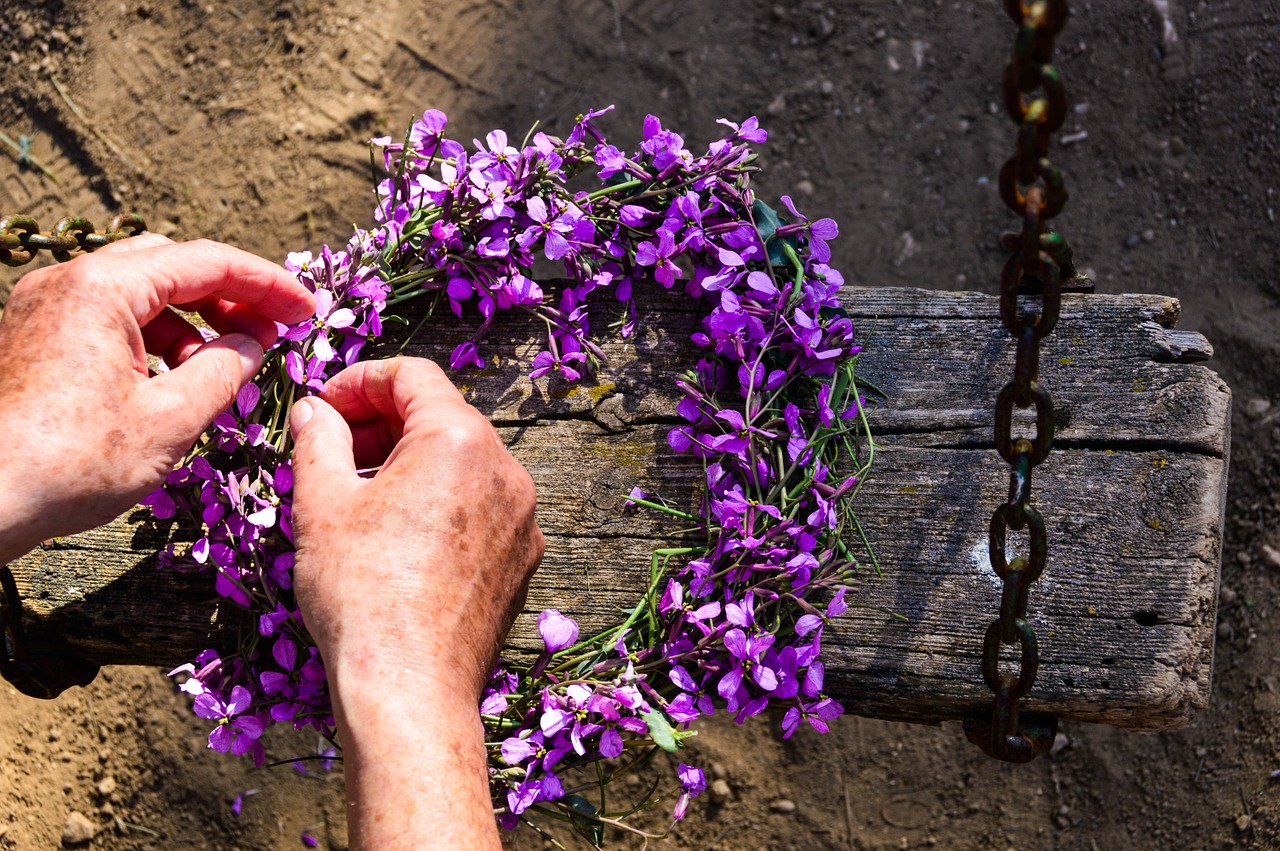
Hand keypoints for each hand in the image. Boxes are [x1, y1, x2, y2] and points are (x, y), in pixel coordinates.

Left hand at [0, 235, 315, 561]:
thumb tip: (253, 343)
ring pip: (139, 294)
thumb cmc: (69, 462)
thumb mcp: (171, 417)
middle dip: (228, 297)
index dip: (266, 284)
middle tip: (271, 332)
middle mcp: (68, 284)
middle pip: (170, 267)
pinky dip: (154, 340)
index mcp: (102, 288)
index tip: (305, 309)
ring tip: (224, 367)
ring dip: (192, 323)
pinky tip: (175, 381)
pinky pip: (108, 321)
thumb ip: (226, 368)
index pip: (206, 262)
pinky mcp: (35, 340)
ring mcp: (45, 310)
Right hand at [289, 357, 543, 848]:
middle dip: (382, 425)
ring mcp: (523, 516)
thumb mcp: (322, 505)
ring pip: (463, 464)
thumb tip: (313, 410)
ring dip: (410, 464)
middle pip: (441, 417)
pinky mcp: (523, 556)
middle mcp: (506, 469)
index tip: (322, 409)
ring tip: (359, 498)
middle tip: (331, 452)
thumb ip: (317, 440)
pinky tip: (398, 538)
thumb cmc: (361, 595)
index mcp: (460, 440)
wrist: (410, 688)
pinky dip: (441, 504)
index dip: (358, 382)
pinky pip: (481, 508)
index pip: (411, 376)